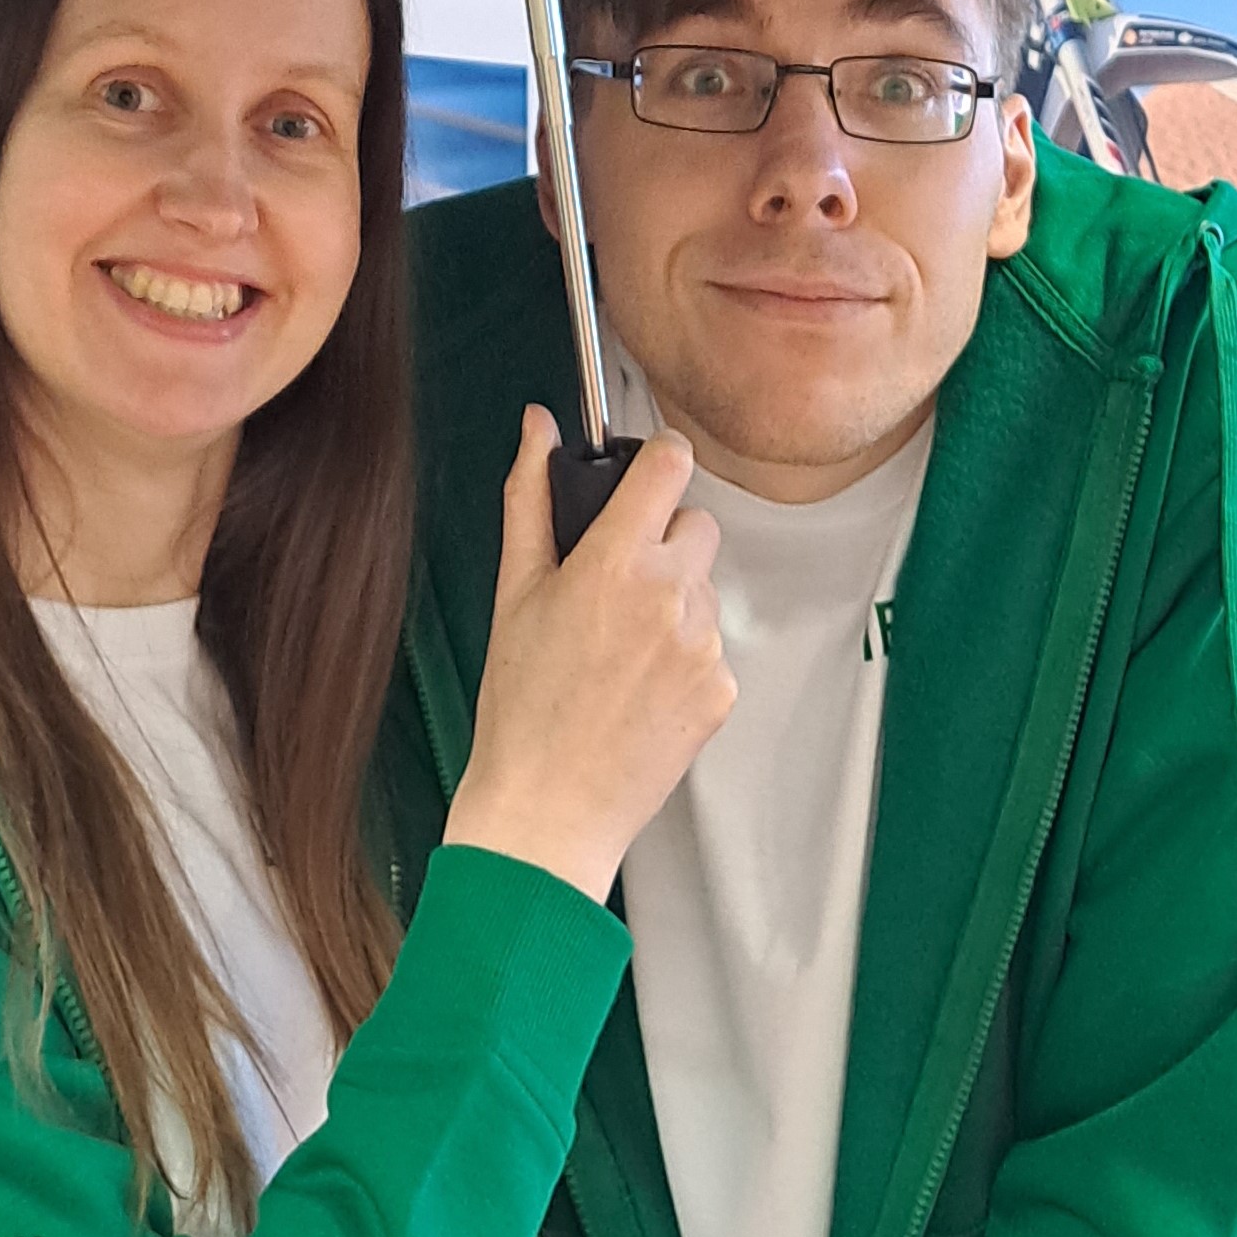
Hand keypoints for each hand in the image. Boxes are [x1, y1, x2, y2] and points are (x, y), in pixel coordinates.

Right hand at [446, 410, 732, 904]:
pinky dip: (685, 656)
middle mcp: (671, 597)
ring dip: (675, 601)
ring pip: (706, 588)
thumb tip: (539, 426)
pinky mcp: (723, 690)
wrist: (549, 810)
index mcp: (615, 562)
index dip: (659, 458)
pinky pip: (713, 645)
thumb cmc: (521, 707)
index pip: (670, 465)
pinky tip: (640, 688)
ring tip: (619, 651)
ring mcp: (705, 646)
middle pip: (697, 524)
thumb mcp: (513, 591)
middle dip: (663, 539)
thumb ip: (530, 496)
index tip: (648, 470)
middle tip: (614, 584)